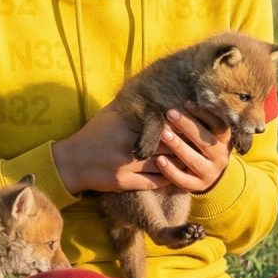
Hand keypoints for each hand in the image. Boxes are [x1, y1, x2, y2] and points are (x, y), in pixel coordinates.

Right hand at [53, 101, 231, 195]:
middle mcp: (127, 145)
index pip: (162, 123)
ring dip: (182, 161)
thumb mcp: (113, 114)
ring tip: (198, 156)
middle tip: (206, 141)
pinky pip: (155, 181)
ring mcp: (126, 166)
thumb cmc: (95, 133)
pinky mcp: (124, 183)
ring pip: (164, 163)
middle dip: (186, 142)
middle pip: (166, 144)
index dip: (182, 124)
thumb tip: (162, 95)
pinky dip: (170, 176)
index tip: (198, 121)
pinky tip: (180, 172)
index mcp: (126, 125)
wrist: (71, 161)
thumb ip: (136, 107)